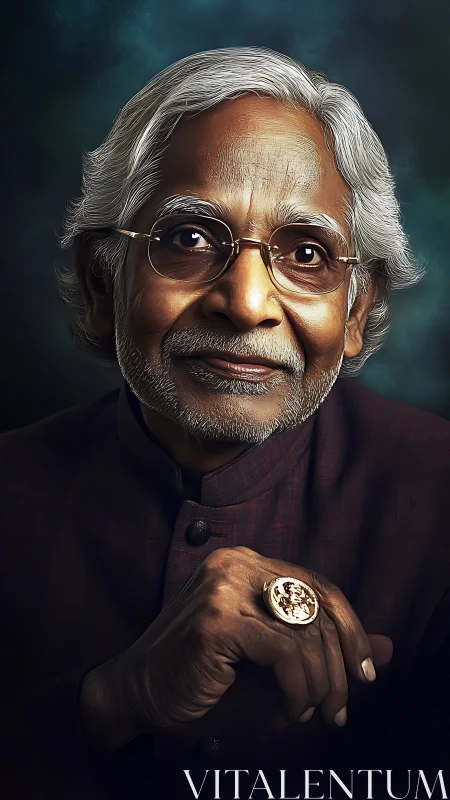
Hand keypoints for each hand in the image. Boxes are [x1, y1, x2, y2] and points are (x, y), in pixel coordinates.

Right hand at [79, 546, 392, 750]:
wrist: (138, 691)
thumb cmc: (203, 673)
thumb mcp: (271, 659)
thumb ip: (327, 649)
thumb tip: (389, 648)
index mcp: (247, 562)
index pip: (318, 585)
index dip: (350, 629)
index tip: (365, 672)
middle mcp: (236, 563)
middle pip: (317, 607)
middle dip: (339, 665)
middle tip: (339, 708)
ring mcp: (224, 586)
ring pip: (305, 633)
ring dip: (318, 685)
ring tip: (306, 713)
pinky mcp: (217, 619)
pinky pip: (286, 653)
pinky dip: (298, 689)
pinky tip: (286, 711)